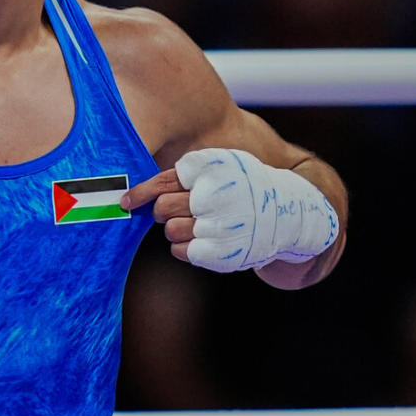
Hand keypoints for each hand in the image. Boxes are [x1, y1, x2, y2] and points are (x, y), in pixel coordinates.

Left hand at [122, 148, 338, 273]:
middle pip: (161, 208)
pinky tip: (202, 237)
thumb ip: (188, 171)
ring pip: (170, 230)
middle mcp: (215, 197)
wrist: (289, 210)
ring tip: (196, 221)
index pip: (163, 182)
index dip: (140, 193)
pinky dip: (184, 245)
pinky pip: (181, 251)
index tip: (126, 202)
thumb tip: (138, 190)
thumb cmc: (244, 184)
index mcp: (213, 170)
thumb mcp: (223, 163)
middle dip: (161, 209)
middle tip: (173, 208)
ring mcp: (219, 226)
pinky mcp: (221, 252)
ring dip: (175, 227)